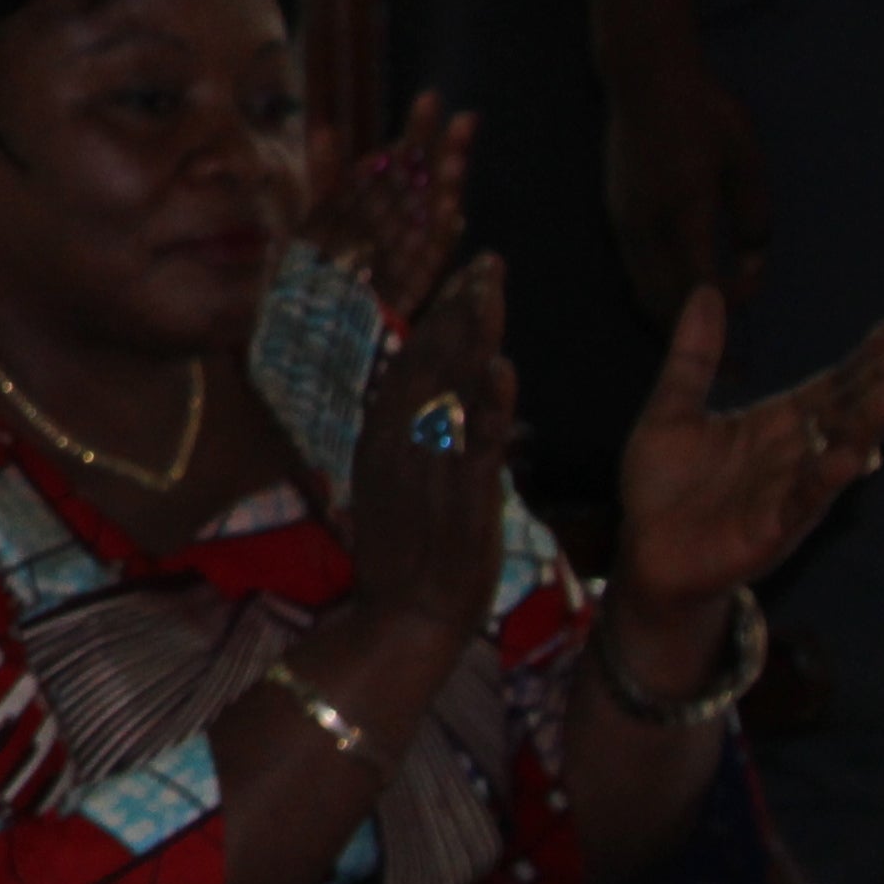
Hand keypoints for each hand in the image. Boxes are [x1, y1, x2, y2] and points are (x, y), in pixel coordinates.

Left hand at [304, 91, 472, 322]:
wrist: (314, 325)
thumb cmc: (318, 267)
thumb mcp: (316, 214)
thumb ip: (326, 173)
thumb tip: (326, 128)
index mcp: (383, 204)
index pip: (404, 162)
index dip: (417, 132)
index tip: (430, 98)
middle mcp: (402, 227)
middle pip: (426, 184)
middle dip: (442, 151)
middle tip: (463, 117)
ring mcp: (409, 256)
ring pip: (433, 217)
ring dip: (448, 188)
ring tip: (459, 155)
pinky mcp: (410, 288)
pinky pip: (427, 260)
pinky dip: (439, 237)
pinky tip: (452, 212)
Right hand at [342, 255, 517, 649]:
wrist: (402, 619)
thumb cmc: (402, 555)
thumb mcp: (390, 482)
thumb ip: (408, 437)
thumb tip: (428, 396)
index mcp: (381, 435)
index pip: (411, 359)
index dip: (439, 314)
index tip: (465, 276)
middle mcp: (397, 441)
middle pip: (427, 360)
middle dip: (459, 309)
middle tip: (488, 265)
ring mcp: (425, 468)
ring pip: (449, 389)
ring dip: (472, 336)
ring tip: (493, 290)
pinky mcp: (457, 500)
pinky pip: (475, 445)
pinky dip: (488, 405)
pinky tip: (502, 368)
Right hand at [606, 57, 768, 321]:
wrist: (642, 77)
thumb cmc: (704, 111)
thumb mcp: (747, 160)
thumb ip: (754, 215)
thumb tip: (755, 258)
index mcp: (681, 211)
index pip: (702, 284)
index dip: (730, 305)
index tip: (754, 292)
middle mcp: (643, 226)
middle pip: (662, 301)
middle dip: (696, 338)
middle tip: (728, 370)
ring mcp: (622, 221)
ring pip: (642, 290)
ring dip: (671, 320)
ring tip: (701, 343)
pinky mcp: (614, 214)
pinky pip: (633, 271)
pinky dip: (656, 295)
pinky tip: (676, 299)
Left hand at [612, 287, 883, 619]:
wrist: (647, 553)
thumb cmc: (665, 486)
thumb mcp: (672, 409)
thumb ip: (694, 356)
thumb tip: (707, 290)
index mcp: (774, 424)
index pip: (828, 385)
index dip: (860, 359)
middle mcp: (793, 454)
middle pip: (847, 412)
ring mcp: (790, 490)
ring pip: (839, 450)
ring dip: (869, 422)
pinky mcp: (774, 526)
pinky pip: (807, 498)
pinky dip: (828, 476)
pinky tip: (854, 456)